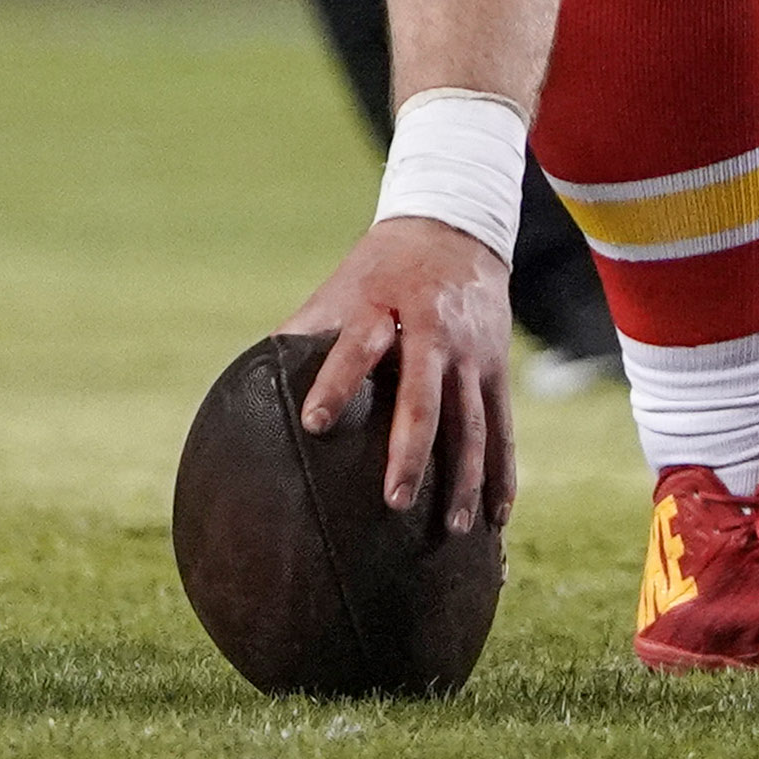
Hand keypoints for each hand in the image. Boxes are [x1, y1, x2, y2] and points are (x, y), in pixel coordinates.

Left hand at [280, 217, 514, 533]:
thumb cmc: (380, 269)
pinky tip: (497, 517)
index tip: (311, 424)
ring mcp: (471, 353)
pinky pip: (503, 428)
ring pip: (472, 422)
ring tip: (454, 529)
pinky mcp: (497, 368)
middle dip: (411, 451)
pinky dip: (503, 474)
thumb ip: (306, 330)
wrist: (455, 229)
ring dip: (466, 478)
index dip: (335, 383)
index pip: (356, 347)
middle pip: (424, 397)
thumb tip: (255, 377)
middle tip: (395, 501)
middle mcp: (433, 331)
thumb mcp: (341, 286)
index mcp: (382, 306)